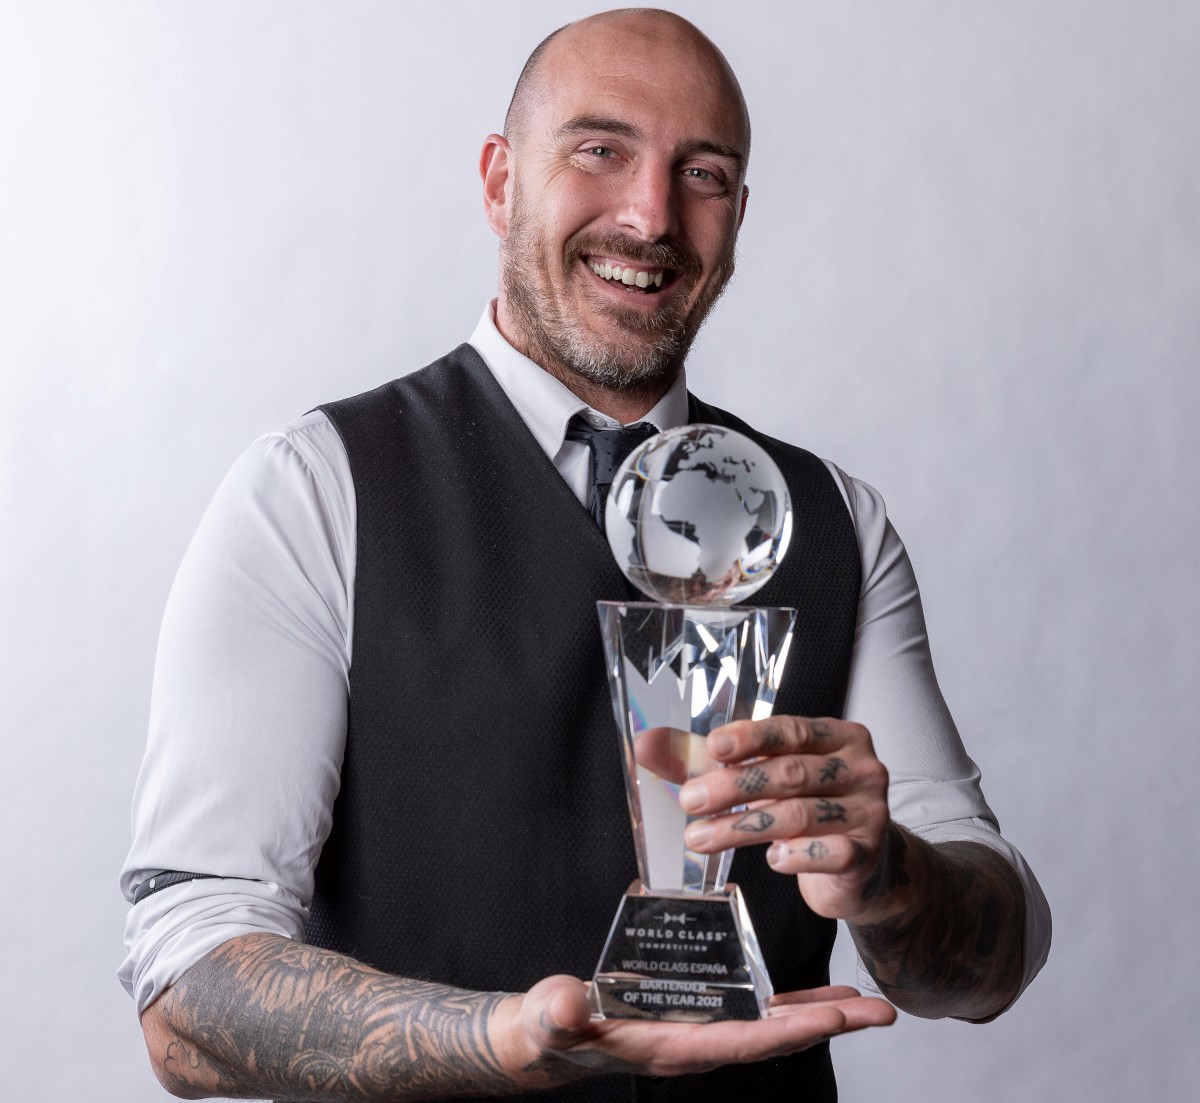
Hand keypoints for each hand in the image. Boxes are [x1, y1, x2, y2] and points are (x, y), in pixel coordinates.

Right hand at [493, 974, 895, 1087]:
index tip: (837, 1019)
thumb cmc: (548, 1029)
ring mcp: (698, 1028)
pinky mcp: (692, 1013)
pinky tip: (803, 993)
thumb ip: (556, 1012)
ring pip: (768, 1021)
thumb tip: (568, 1001)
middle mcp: (696, 1041)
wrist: (544, 1036)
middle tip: (882, 1012)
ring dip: (815, 1013)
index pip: (744, 1040)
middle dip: (827, 1025)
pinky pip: (748, 1007)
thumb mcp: (547, 1018)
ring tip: (863, 1003)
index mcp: (673, 1046)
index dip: (790, 1029)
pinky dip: (780, 1000)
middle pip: (773, 1035)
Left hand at [678, 716, 906, 922]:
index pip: (790, 730)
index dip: (751, 738)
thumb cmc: (807, 808)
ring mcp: (869, 810)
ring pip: (799, 814)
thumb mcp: (756, 777)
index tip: (714, 748)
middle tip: (690, 801)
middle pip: (789, 773)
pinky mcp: (867, 852)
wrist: (862, 866)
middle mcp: (859, 767)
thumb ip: (705, 759)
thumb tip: (646, 744)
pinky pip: (829, 852)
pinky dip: (795, 856)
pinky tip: (771, 860)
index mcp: (835, 736)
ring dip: (743, 827)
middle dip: (733, 787)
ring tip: (701, 838)